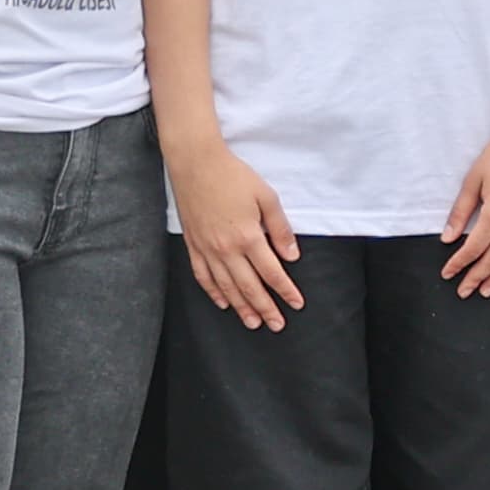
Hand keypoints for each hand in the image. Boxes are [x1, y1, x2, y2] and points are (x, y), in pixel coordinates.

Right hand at [175, 141, 304, 330]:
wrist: (196, 164)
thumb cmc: (234, 177)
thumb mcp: (266, 197)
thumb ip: (280, 229)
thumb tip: (291, 256)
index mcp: (248, 237)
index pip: (272, 273)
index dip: (285, 291)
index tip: (296, 304)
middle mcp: (226, 249)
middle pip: (249, 287)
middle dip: (265, 308)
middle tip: (277, 325)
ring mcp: (207, 250)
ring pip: (226, 287)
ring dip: (241, 307)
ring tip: (252, 323)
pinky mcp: (193, 245)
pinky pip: (202, 276)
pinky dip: (213, 293)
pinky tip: (223, 303)